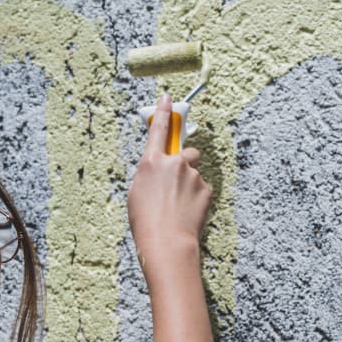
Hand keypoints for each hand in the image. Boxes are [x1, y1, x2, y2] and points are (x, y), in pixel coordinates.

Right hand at [128, 92, 211, 261]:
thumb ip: (149, 174)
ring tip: (178, 207)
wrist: (166, 242)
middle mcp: (173, 163)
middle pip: (186, 153)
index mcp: (151, 162)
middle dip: (185, 164)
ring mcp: (192, 175)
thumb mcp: (137, 192)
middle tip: (177, 184)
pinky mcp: (205, 189)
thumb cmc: (146, 221)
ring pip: (194, 174)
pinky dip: (196, 199)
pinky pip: (202, 189)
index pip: (159, 129)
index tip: (168, 99)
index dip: (164, 112)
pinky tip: (187, 213)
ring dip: (189, 185)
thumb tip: (159, 170)